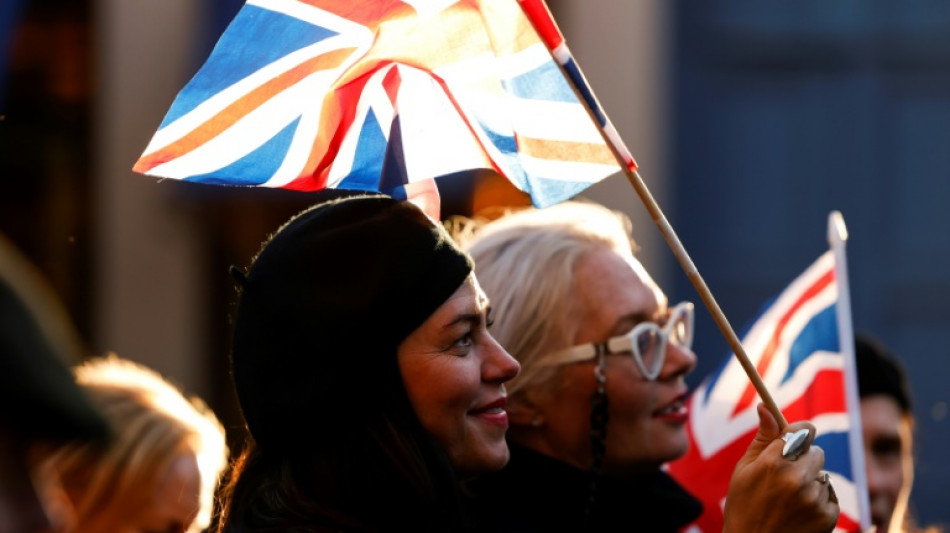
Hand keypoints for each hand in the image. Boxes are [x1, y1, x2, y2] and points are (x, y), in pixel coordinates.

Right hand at [722, 403, 839, 532]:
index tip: (797, 436)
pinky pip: (829, 495)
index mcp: (773, 463)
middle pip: (816, 451)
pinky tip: (800, 511)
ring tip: (790, 499)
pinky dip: (819, 501)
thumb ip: (762, 438)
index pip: (803, 430)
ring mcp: (813, 498)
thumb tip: (765, 406)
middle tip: (786, 476)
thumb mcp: (744, 470)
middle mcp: (796, 478)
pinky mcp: (827, 517)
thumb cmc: (743, 506)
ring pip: (823, 474)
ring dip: (810, 481)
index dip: (800, 432)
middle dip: (803, 459)